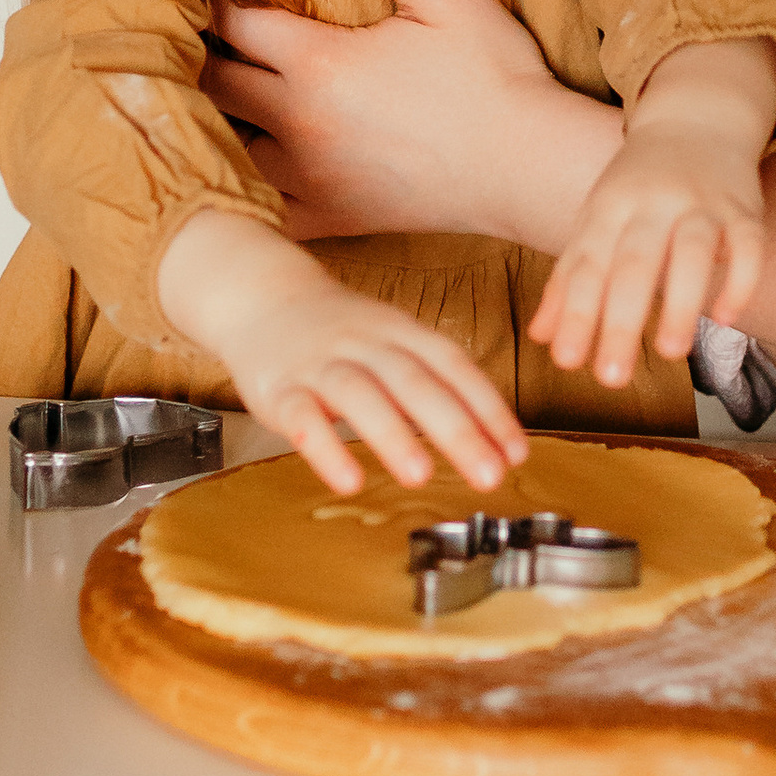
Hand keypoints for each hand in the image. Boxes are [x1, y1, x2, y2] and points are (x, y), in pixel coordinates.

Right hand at [159, 210, 526, 497]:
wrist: (260, 295)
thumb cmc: (338, 330)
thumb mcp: (394, 341)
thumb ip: (436, 383)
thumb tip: (493, 437)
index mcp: (400, 331)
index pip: (452, 365)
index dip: (487, 408)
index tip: (516, 451)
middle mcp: (365, 343)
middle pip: (415, 381)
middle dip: (456, 429)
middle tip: (489, 474)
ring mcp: (319, 364)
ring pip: (359, 393)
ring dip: (393, 435)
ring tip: (422, 477)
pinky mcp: (278, 389)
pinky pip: (300, 416)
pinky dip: (324, 448)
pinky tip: (348, 480)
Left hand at [214, 0, 618, 248]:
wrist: (530, 167)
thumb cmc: (495, 73)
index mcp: (319, 62)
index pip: (231, 21)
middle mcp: (299, 124)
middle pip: (209, 82)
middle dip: (195, 53)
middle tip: (186, 33)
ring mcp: (308, 178)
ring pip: (219, 146)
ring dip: (207, 116)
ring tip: (198, 93)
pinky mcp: (328, 218)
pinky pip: (252, 205)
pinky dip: (234, 181)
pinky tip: (232, 161)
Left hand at [529, 119, 766, 386]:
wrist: (696, 120)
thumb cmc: (637, 186)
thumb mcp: (596, 220)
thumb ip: (569, 280)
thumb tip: (540, 338)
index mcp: (609, 207)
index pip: (589, 265)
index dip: (578, 314)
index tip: (568, 362)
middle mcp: (654, 202)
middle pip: (636, 263)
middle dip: (622, 321)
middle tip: (612, 377)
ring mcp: (702, 203)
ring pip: (694, 252)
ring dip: (682, 302)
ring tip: (670, 353)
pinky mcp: (744, 209)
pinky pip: (749, 244)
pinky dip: (740, 281)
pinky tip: (726, 319)